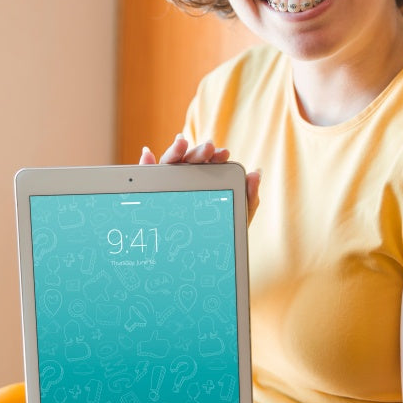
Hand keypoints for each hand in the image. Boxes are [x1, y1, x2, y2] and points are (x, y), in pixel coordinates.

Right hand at [140, 136, 260, 222]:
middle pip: (189, 161)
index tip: (225, 153)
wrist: (204, 261)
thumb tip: (257, 173)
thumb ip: (249, 197)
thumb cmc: (220, 234)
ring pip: (169, 165)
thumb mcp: (238, 216)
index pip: (208, 164)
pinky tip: (147, 155)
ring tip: (181, 142)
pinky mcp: (151, 196)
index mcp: (205, 181)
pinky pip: (147, 179)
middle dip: (198, 151)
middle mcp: (185, 180)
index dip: (215, 155)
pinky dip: (145, 164)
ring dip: (175, 151)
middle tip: (209, 147)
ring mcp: (167, 187)